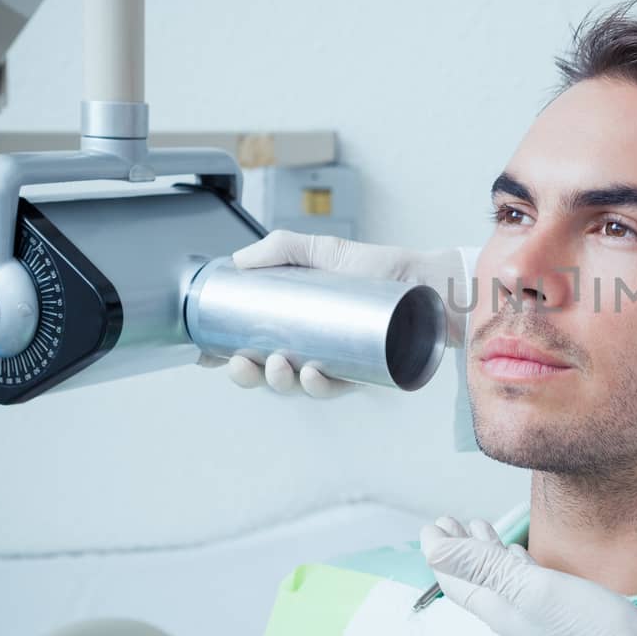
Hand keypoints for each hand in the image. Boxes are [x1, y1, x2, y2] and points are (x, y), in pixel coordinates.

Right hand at [195, 230, 468, 396]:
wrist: (430, 280)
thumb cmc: (381, 267)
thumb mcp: (326, 250)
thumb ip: (283, 247)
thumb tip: (239, 261)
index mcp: (296, 323)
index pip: (250, 344)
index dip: (224, 355)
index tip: (206, 356)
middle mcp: (312, 346)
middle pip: (266, 373)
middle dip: (247, 375)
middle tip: (243, 364)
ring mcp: (336, 362)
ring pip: (296, 386)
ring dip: (279, 382)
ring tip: (277, 364)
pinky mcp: (363, 373)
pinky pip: (335, 388)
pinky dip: (319, 385)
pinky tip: (313, 374)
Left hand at [421, 517, 636, 635]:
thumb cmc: (586, 628)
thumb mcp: (532, 590)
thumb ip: (485, 568)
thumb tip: (433, 550)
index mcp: (499, 610)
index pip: (458, 580)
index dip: (443, 552)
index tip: (434, 525)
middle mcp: (513, 614)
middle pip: (476, 578)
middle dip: (459, 549)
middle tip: (450, 520)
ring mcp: (538, 613)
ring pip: (500, 578)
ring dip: (485, 553)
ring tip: (478, 528)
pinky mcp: (561, 610)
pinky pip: (526, 582)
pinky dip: (515, 562)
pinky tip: (521, 554)